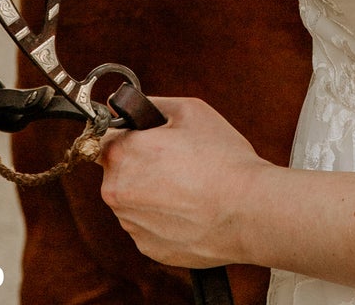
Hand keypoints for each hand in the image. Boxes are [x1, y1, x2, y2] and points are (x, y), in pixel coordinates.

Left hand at [99, 96, 270, 267]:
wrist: (249, 211)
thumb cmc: (222, 159)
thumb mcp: (190, 110)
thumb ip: (151, 105)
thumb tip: (129, 108)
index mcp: (123, 154)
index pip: (106, 138)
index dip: (130, 135)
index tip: (149, 139)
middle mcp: (117, 192)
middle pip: (118, 171)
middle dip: (140, 164)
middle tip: (176, 161)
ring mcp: (132, 224)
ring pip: (132, 200)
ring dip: (150, 193)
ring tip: (188, 187)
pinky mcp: (148, 249)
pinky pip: (147, 226)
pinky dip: (162, 218)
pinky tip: (189, 210)